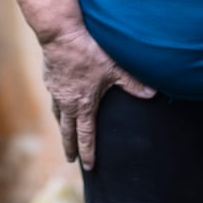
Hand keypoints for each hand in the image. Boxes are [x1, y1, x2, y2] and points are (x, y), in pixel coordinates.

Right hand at [41, 28, 154, 170]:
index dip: (87, 151)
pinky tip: (59, 102)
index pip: (86, 134)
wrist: (62, 36)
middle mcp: (67, 103)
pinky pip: (53, 99)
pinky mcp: (49, 79)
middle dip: (69, 146)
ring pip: (58, 115)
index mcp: (83, 105)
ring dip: (61, 127)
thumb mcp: (115, 68)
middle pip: (67, 131)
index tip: (88, 166)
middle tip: (69, 159)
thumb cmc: (90, 52)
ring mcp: (55, 92)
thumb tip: (153, 94)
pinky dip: (57, 106)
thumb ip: (133, 83)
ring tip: (64, 133)